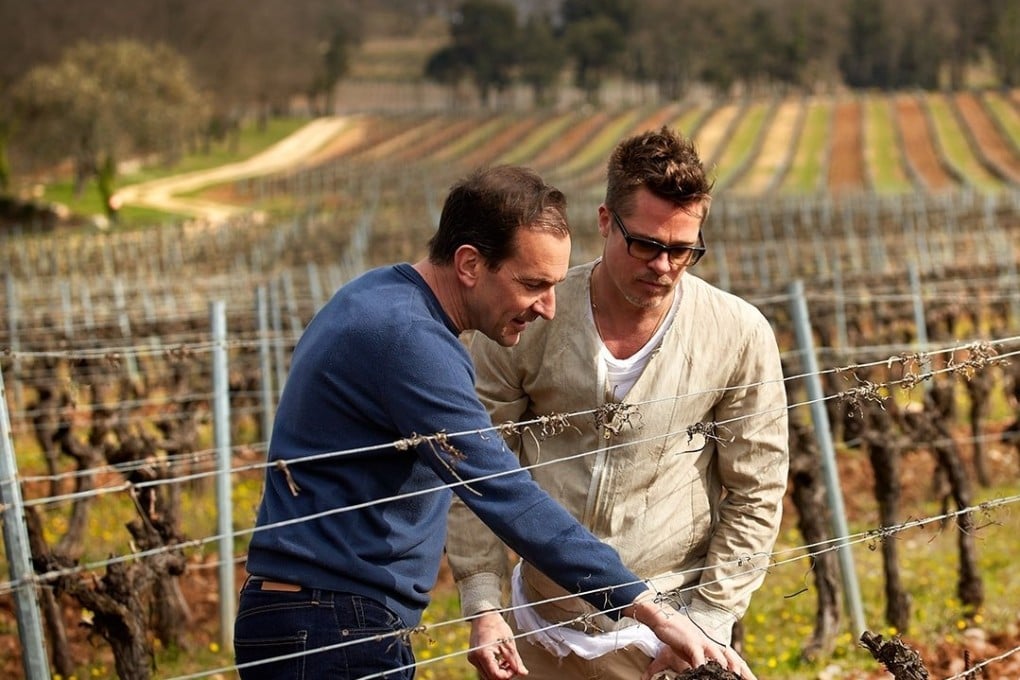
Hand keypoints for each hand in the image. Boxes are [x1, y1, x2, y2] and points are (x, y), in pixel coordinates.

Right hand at [466, 610, 527, 678]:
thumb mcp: (508, 643)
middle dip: (504, 674)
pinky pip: (485, 669)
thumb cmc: (496, 625)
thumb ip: (515, 660)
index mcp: (483, 654)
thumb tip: (523, 673)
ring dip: (499, 672)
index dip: (508, 675)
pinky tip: (501, 659)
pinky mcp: (473, 657)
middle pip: (491, 678)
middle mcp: (475, 659)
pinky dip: (494, 668)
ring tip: (507, 661)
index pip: (496, 676)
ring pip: (488, 675)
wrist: (484, 615)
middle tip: (513, 665)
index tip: (515, 667)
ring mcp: (473, 658)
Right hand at [628, 593, 756, 679]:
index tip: (753, 679)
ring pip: (720, 660)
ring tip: (732, 679)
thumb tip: (709, 670)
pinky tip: (703, 674)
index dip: (745, 671)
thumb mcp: (694, 651)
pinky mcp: (693, 642)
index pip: (735, 658)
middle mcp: (713, 642)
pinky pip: (700, 659)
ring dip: (726, 672)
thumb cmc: (679, 636)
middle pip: (734, 660)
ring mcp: (704, 641)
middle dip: (742, 673)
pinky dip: (703, 668)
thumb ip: (704, 660)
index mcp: (716, 643)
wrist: (664, 618)